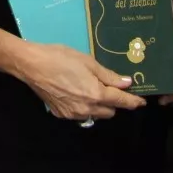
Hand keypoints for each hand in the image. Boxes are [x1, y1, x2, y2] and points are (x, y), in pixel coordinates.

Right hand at [7, 40, 144, 120]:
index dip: (133, 101)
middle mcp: (87, 108)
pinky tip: (72, 92)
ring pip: (95, 115)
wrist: (31, 64)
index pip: (121, 101)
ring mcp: (73, 114)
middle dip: (113, 102)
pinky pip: (79, 114)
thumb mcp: (87, 61)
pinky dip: (82, 106)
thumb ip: (108, 75)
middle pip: (110, 112)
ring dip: (98, 106)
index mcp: (96, 94)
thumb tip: (126, 83)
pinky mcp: (61, 115)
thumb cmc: (60, 57)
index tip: (141, 101)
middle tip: (106, 86)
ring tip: (87, 89)